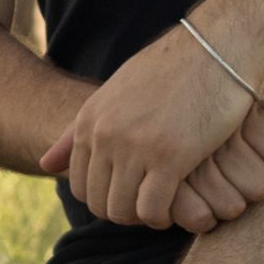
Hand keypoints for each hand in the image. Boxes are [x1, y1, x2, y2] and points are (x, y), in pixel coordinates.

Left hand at [40, 23, 263, 227]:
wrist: (217, 46)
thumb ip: (81, 128)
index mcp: (90, 119)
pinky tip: (179, 204)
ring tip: (165, 204)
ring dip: (144, 217)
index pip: (80, 185)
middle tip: (151, 204)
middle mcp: (105, 134)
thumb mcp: (117, 91)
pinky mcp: (169, 156)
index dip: (106, 198)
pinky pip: (153, 210)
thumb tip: (45, 164)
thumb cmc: (172, 69)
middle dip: (124, 212)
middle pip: (99, 203)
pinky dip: (163, 217)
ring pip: (124, 211)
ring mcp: (135, 146)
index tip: (132, 193)